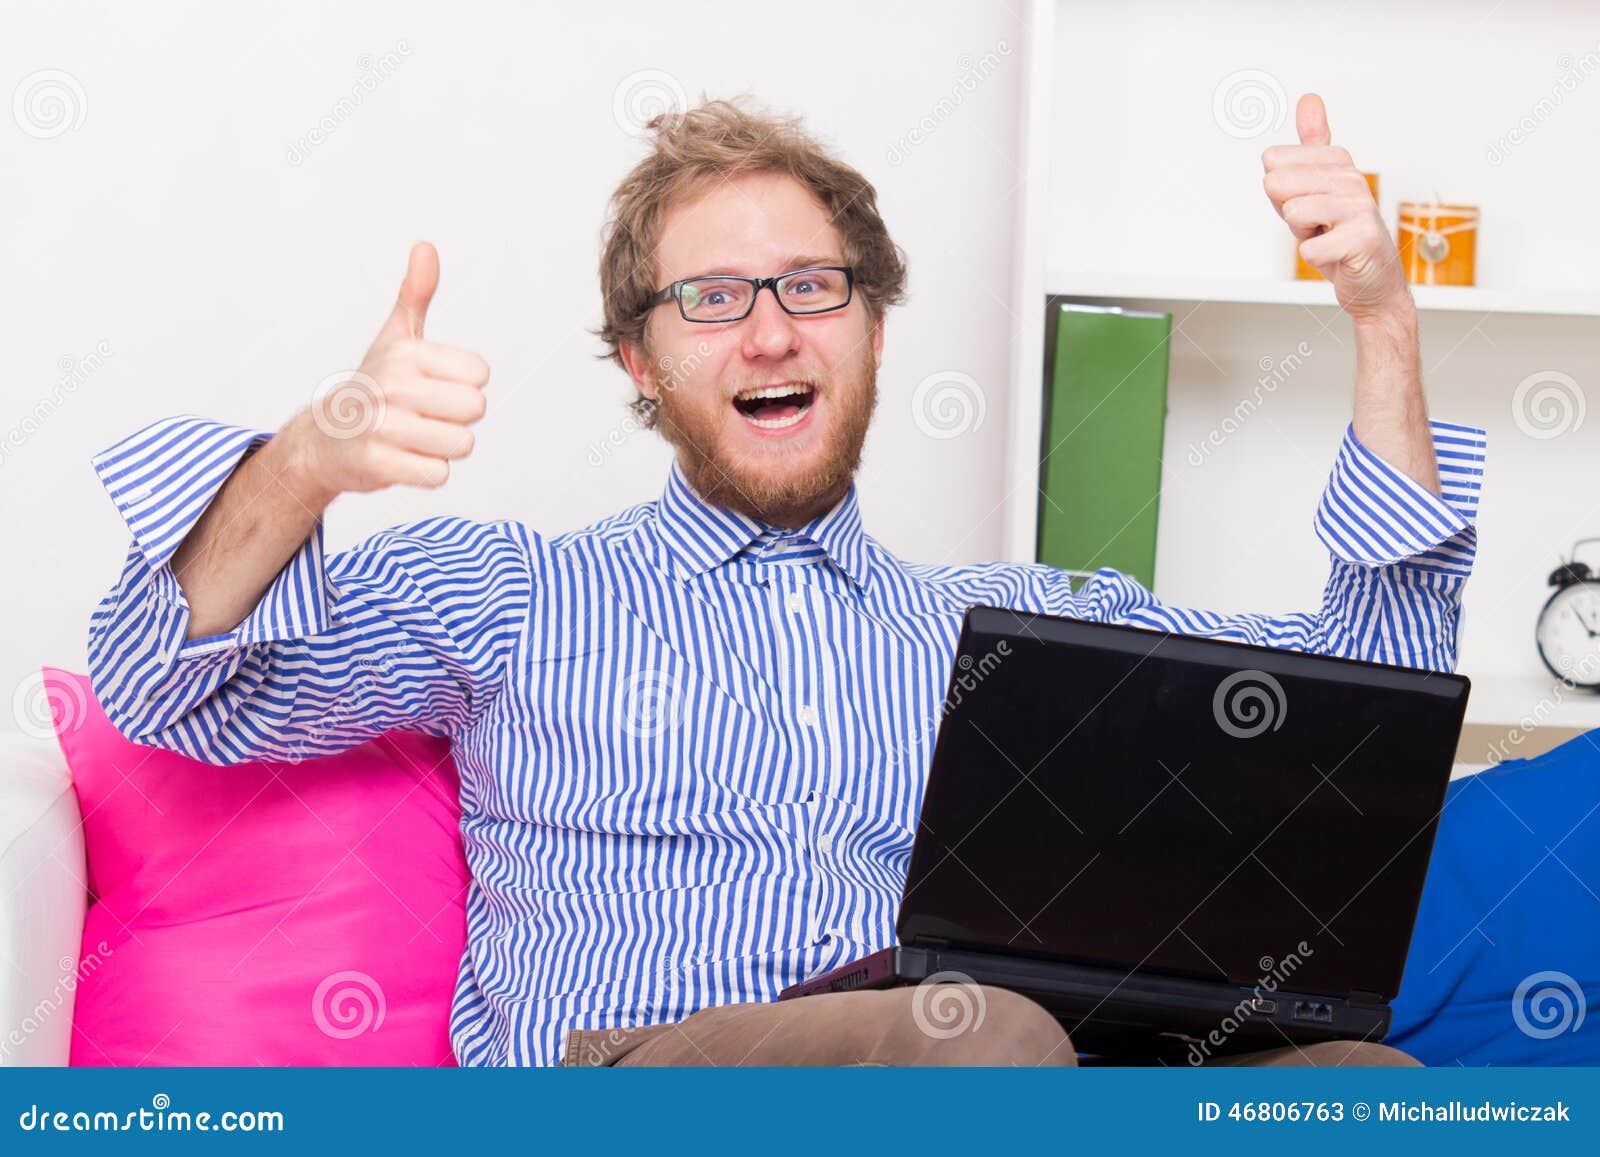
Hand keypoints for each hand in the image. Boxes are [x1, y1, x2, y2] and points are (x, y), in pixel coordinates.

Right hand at [289, 241, 489, 497]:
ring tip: (414, 438)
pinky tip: (404, 458)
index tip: (433, 386)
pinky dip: (427, 472)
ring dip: (443, 447)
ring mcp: (381, 425)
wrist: (324, 439)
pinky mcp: (375, 463)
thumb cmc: (372, 386)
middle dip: (456, 419)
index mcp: (405, 352)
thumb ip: (416, 294)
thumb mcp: (395, 336)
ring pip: (460, 444)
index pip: (480, 374)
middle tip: (424, 416)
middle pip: (475, 409)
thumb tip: (425, 247)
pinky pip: (437, 474)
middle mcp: (391, 384)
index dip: (464, 385)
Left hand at [1262, 94, 1410, 323]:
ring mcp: (1360, 207)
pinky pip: (1308, 248)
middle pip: (1277, 184)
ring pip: (1293, 213)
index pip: (1273, 163)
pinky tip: (1336, 254)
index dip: (1280, 194)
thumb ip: (1310, 145)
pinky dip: (1315, 257)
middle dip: (1288, 214)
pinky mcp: (1362, 238)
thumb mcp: (1315, 185)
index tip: (1306, 203)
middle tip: (1314, 224)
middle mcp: (1351, 178)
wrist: (1371, 278)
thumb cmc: (1339, 232)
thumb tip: (1309, 99)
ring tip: (1326, 236)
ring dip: (1302, 235)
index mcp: (1337, 161)